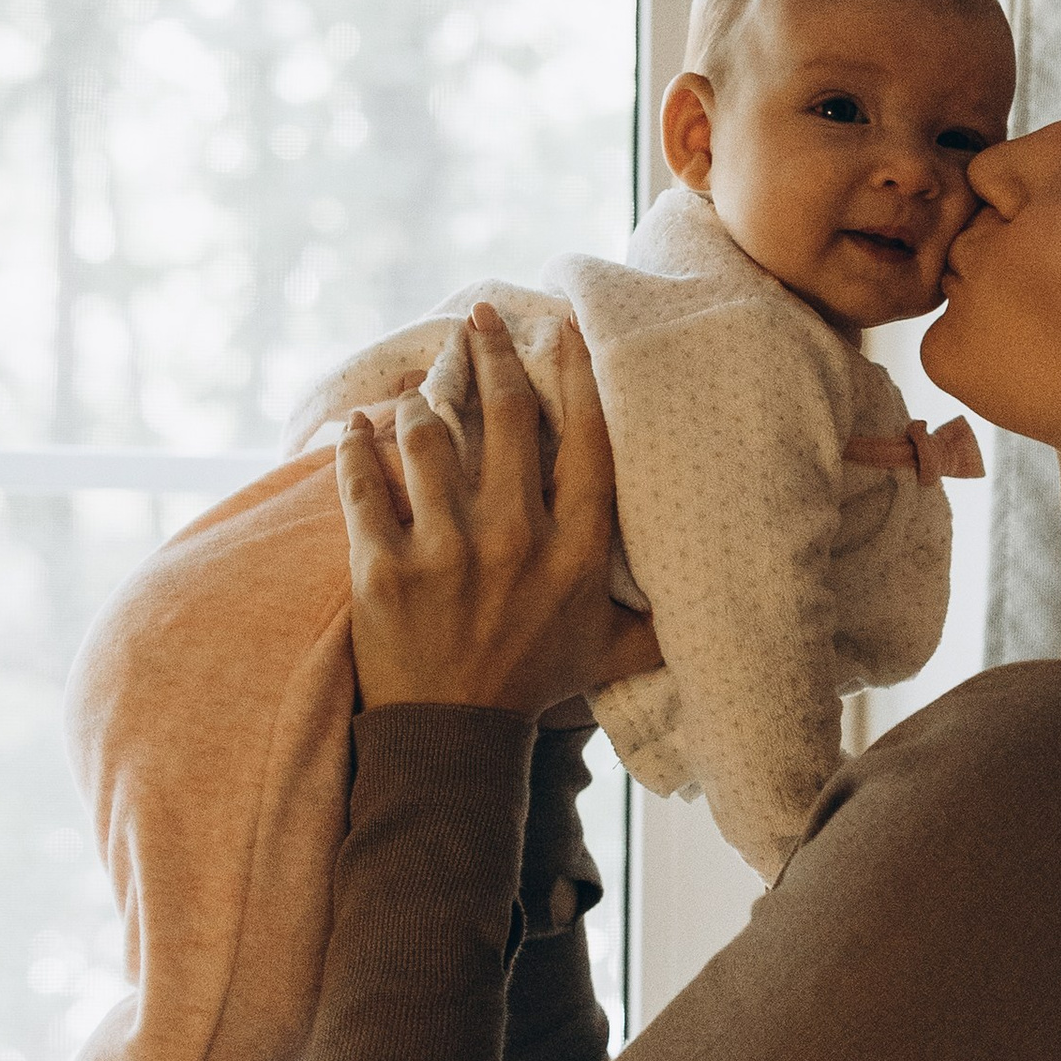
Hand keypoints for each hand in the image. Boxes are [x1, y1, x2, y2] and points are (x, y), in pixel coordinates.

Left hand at [335, 302, 663, 719]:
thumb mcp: (610, 654)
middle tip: (478, 318)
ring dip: (426, 398)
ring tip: (427, 380)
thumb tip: (704, 605)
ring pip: (431, 441)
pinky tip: (357, 426)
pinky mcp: (382, 570)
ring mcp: (445, 553)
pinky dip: (357, 449)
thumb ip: (655, 621)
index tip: (559, 330)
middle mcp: (515, 541)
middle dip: (491, 355)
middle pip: (505, 419)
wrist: (451, 741)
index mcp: (575, 551)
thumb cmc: (533, 688)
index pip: (583, 441)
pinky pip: (364, 487)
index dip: (573, 375)